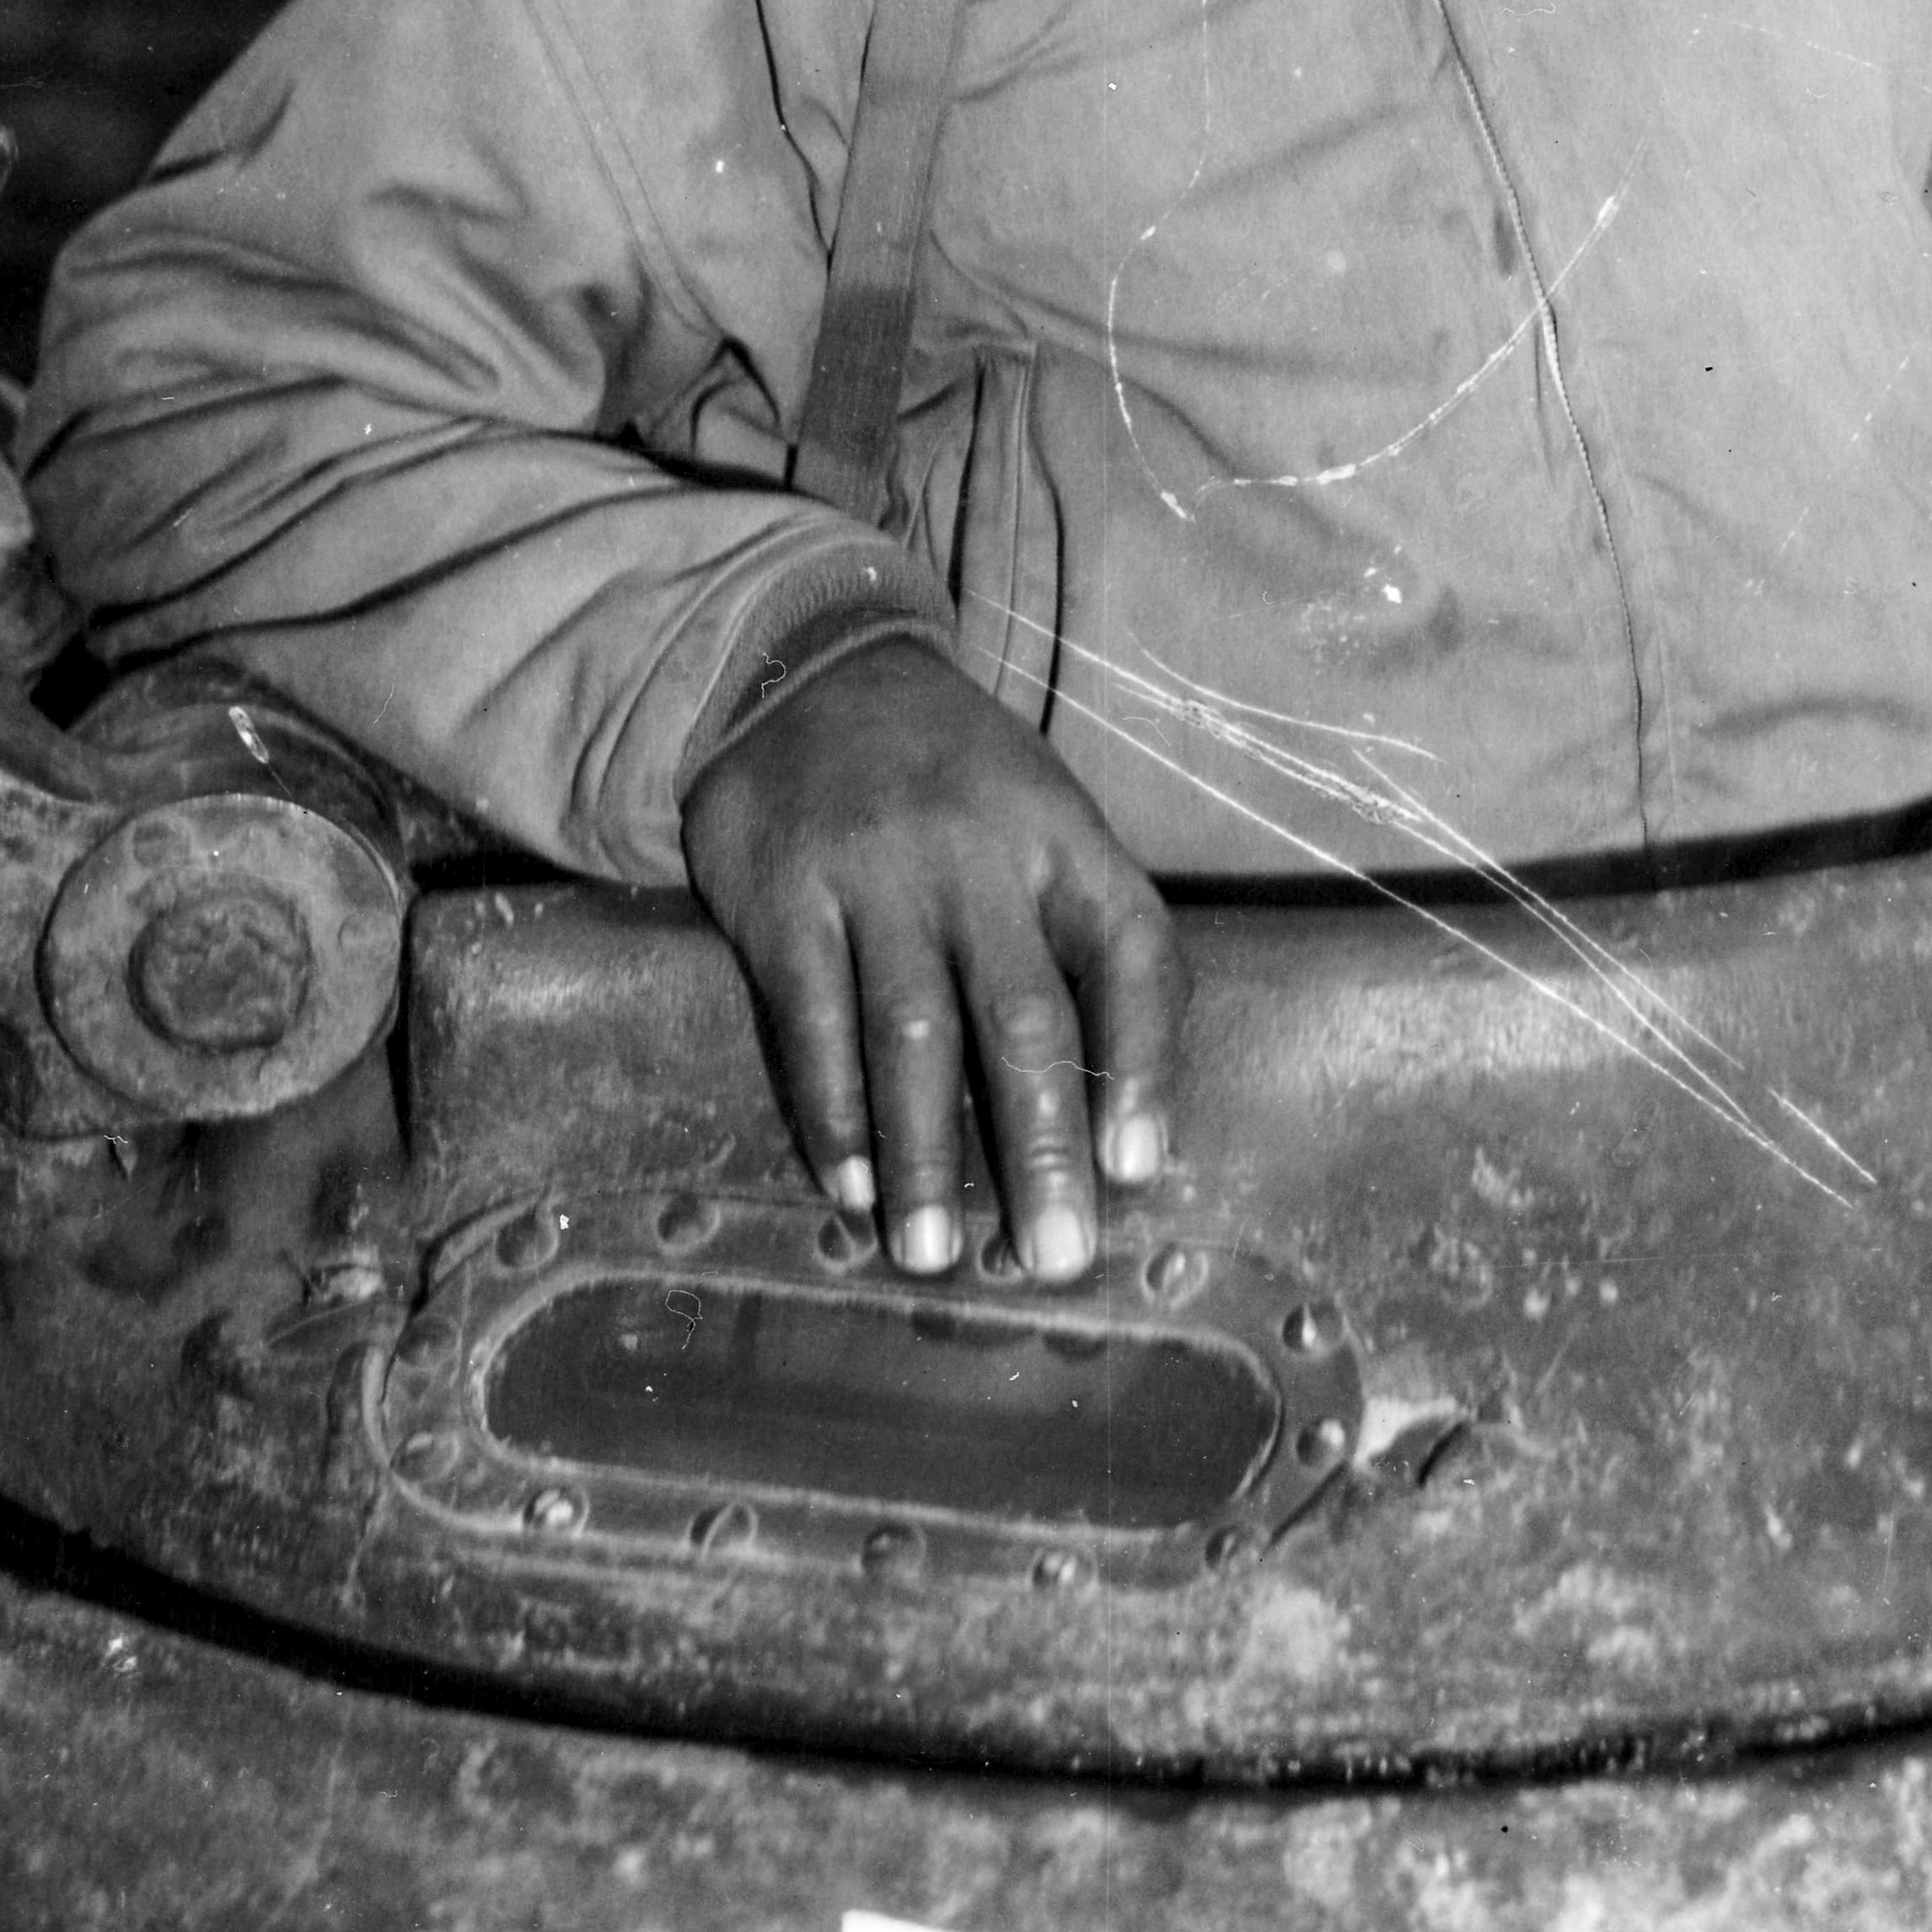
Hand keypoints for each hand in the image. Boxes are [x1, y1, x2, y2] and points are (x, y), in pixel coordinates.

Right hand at [680, 643, 1183, 1284]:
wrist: (814, 671)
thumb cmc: (954, 778)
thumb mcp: (1042, 819)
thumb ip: (1077, 935)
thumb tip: (1116, 1108)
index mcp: (1065, 838)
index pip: (1133, 950)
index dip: (1146, 1062)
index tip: (1140, 1168)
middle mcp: (980, 857)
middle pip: (1024, 1016)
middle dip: (1043, 1147)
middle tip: (1055, 1260)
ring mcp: (878, 875)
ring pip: (913, 1035)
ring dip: (927, 1156)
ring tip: (937, 1258)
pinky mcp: (785, 898)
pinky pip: (815, 1022)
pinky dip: (832, 1114)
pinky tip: (851, 1188)